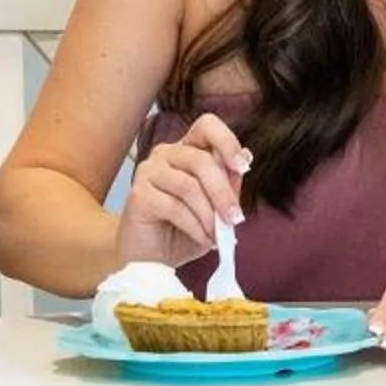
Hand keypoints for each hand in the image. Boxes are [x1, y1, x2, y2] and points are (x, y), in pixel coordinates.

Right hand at [120, 113, 249, 269]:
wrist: (151, 260)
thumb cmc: (182, 231)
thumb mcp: (215, 208)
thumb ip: (228, 184)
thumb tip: (246, 157)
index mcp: (187, 149)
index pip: (206, 126)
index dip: (227, 141)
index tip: (242, 167)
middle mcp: (165, 154)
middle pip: (201, 160)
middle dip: (223, 193)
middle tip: (234, 219)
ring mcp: (148, 171)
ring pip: (189, 186)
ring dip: (209, 215)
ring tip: (216, 236)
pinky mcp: (138, 194)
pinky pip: (174, 206)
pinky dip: (195, 226)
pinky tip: (201, 239)